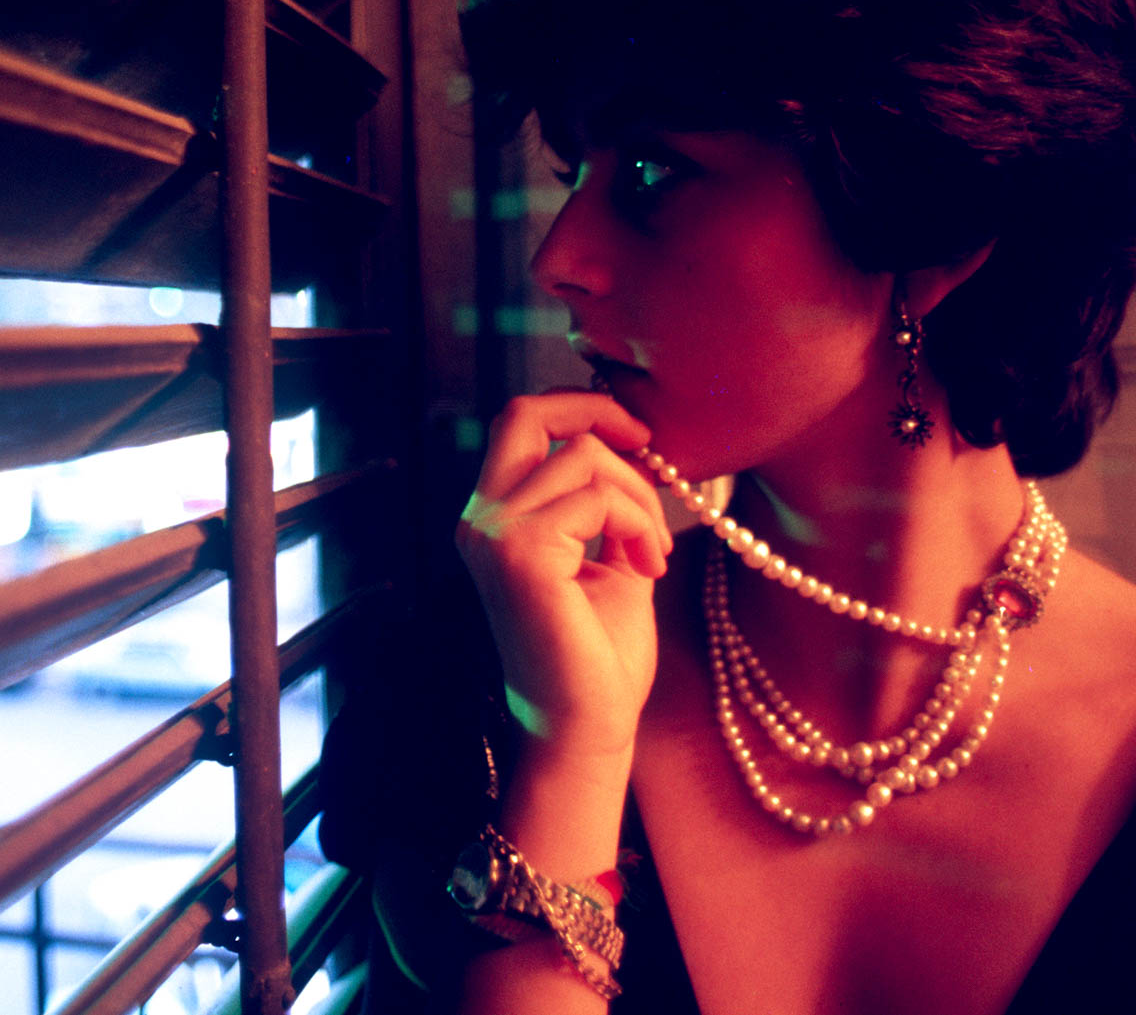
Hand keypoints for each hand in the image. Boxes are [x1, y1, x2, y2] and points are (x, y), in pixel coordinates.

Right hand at [455, 392, 670, 759]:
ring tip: (655, 551)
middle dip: (600, 413)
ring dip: (638, 497)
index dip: (578, 409)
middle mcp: (480, 519)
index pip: (520, 423)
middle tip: (653, 451)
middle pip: (527, 413)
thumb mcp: (608, 560)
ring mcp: (493, 534)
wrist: (587, 726)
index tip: (636, 436)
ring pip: (581, 456)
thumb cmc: (597, 654)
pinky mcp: (520, 553)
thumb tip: (636, 447)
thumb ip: (608, 505)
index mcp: (493, 518)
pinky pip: (595, 498)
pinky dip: (637, 523)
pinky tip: (651, 566)